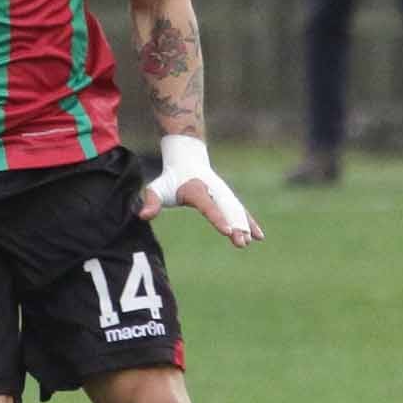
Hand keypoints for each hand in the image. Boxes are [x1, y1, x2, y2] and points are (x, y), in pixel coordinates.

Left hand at [139, 135, 263, 248]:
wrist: (186, 161)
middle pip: (227, 211)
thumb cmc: (170, 179)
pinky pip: (241, 211)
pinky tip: (259, 236)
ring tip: (249, 242)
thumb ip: (151, 202)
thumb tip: (143, 216)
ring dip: (244, 226)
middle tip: (241, 242)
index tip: (227, 231)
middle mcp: (214, 192)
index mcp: (197, 191)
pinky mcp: (228, 199)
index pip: (209, 208)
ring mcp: (224, 195)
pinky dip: (250, 222)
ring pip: (236, 212)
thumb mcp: (157, 188)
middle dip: (235, 226)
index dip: (218, 219)